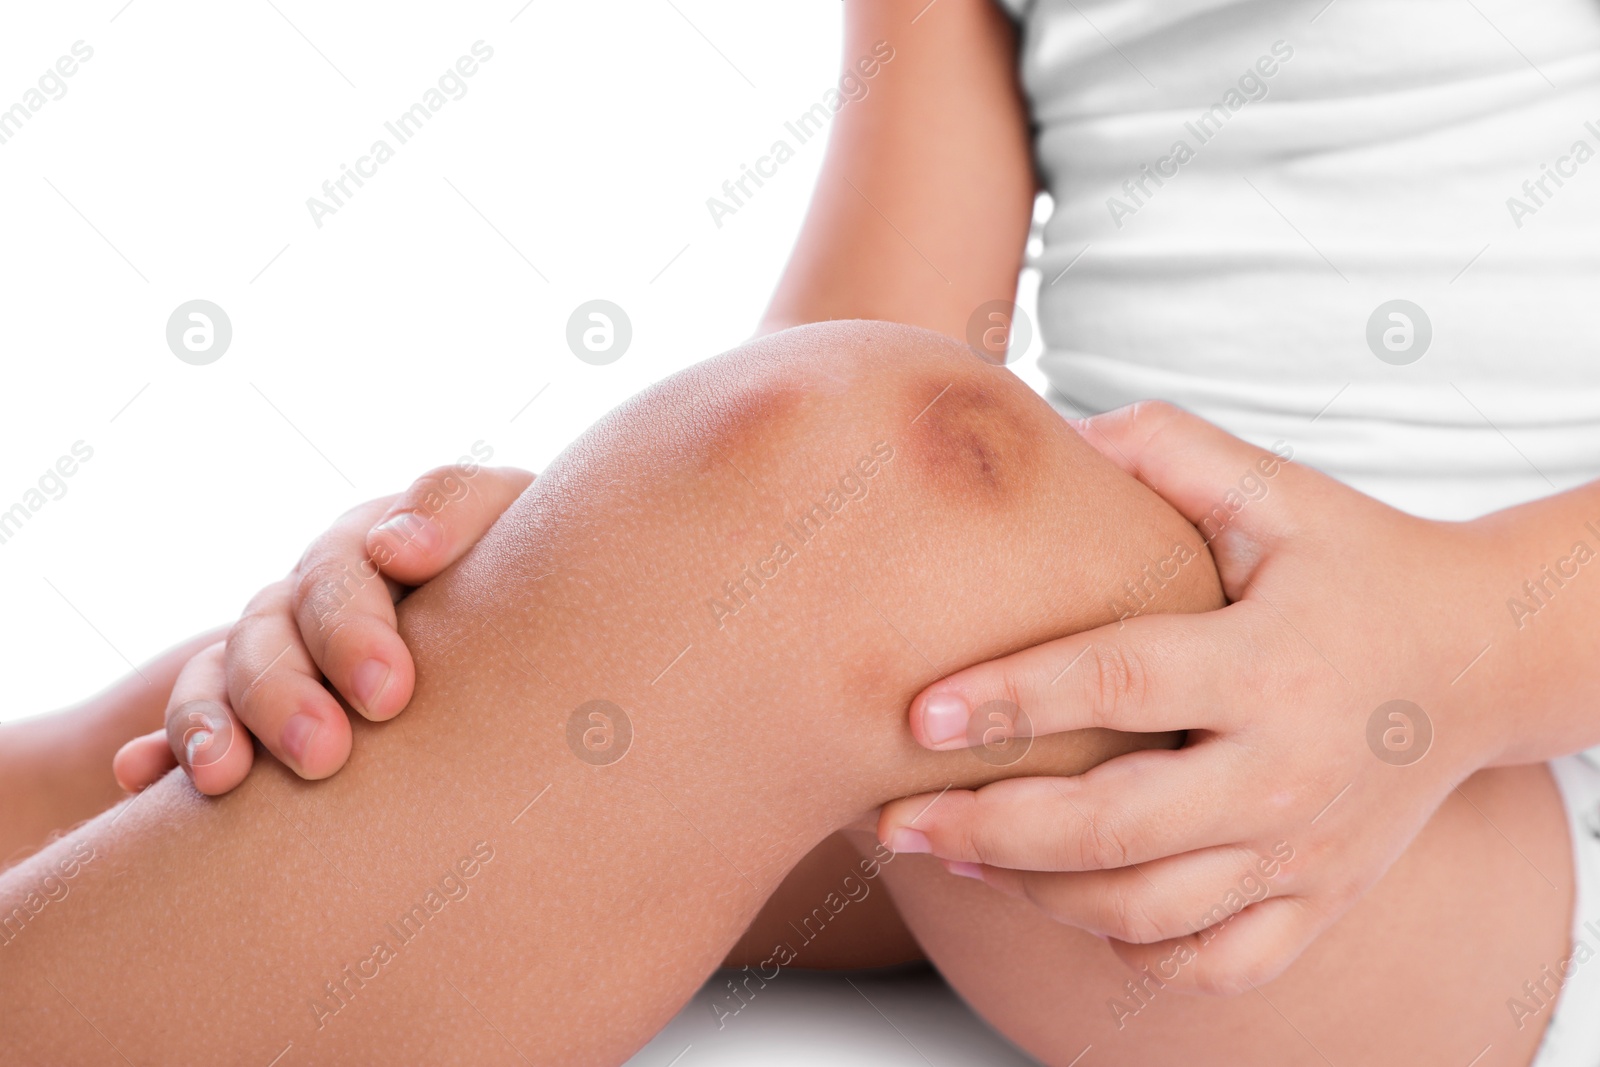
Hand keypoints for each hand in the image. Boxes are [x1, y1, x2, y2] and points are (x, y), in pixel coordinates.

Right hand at [113, 464, 532, 794]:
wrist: (536, 647)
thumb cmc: (545, 587)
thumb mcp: (514, 529)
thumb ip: (460, 514)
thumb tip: (394, 547)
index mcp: (384, 544)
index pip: (347, 567)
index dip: (356, 626)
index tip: (389, 692)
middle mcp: (325, 589)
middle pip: (277, 625)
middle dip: (290, 691)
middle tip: (326, 754)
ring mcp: (285, 644)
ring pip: (225, 671)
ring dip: (216, 720)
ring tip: (226, 779)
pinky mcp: (256, 707)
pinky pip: (194, 721)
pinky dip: (164, 750)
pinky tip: (143, 779)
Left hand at [877, 402, 1512, 993]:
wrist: (1484, 656)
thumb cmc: (1360, 564)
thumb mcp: (1280, 492)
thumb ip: (1170, 450)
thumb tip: (1054, 432)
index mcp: (1270, 662)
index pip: (1119, 684)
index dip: (1011, 700)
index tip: (917, 715)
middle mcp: (1287, 771)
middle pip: (1113, 828)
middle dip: (987, 829)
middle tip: (894, 818)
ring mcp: (1306, 851)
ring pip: (1146, 910)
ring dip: (1033, 894)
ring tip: (953, 855)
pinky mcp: (1321, 900)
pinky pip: (1213, 962)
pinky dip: (1130, 950)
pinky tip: (1065, 906)